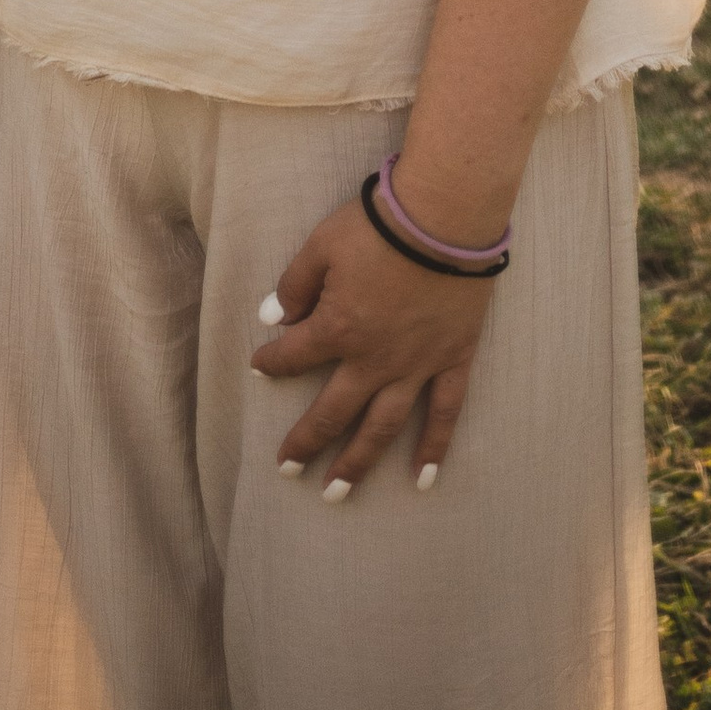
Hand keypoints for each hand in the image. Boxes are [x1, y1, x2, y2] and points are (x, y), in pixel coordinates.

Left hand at [249, 194, 492, 494]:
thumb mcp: (321, 244)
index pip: (293, 356)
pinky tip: (422, 478)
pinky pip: (443, 412)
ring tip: (338, 492)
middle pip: (333, 411)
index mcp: (337, 329)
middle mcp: (373, 359)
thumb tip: (272, 318)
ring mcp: (415, 365)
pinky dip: (433, 446)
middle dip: (306, 442)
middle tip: (288, 469)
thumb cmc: (378, 225)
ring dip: (358, 462)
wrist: (444, 217)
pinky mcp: (452, 359)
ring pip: (382, 426)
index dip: (272, 363)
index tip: (259, 367)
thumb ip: (294, 285)